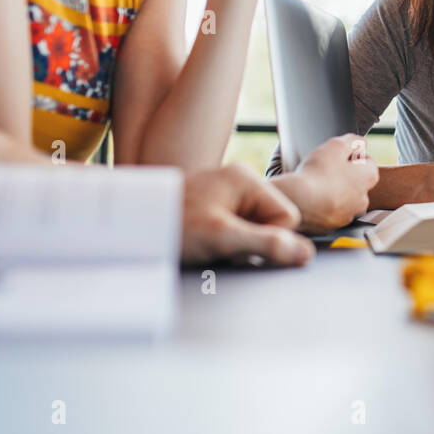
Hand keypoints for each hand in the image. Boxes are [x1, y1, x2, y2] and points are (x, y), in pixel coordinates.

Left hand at [179, 163, 313, 265]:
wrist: (127, 225)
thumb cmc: (170, 223)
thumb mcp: (222, 237)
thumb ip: (267, 244)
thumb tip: (305, 253)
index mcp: (247, 180)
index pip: (286, 218)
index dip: (268, 239)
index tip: (239, 246)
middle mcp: (238, 183)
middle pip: (270, 224)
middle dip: (249, 243)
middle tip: (218, 246)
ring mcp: (224, 195)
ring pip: (252, 231)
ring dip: (233, 246)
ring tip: (205, 245)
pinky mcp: (212, 209)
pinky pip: (234, 233)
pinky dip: (221, 245)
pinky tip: (201, 245)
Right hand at [271, 134, 378, 230]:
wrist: (296, 200)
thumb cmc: (317, 172)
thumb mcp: (336, 145)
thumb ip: (353, 141)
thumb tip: (360, 143)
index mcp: (369, 177)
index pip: (368, 162)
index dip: (353, 157)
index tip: (339, 157)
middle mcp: (364, 199)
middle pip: (357, 182)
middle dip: (345, 176)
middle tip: (326, 170)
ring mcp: (348, 214)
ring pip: (345, 199)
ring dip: (335, 192)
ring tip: (317, 185)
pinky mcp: (332, 225)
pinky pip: (331, 213)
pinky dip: (324, 206)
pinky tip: (312, 198)